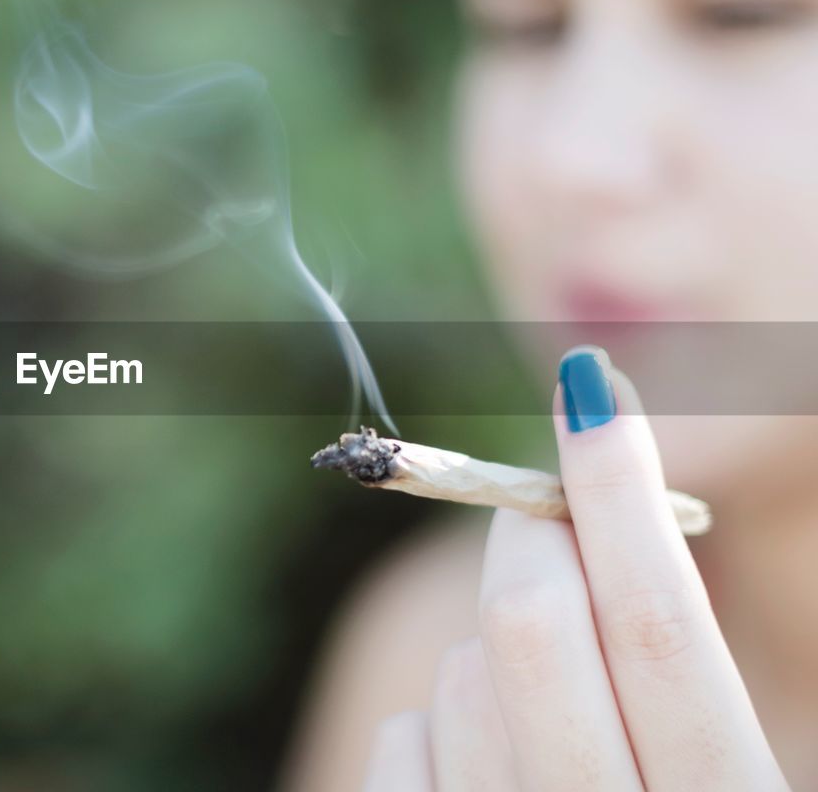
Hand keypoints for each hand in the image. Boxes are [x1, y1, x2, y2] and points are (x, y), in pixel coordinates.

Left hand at [362, 347, 789, 790]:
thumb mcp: (740, 777)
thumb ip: (682, 681)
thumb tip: (606, 524)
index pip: (656, 624)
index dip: (619, 489)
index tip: (590, 386)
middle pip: (530, 629)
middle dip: (534, 531)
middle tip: (546, 501)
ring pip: (454, 679)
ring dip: (491, 649)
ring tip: (547, 694)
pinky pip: (398, 742)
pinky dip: (434, 724)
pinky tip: (483, 763)